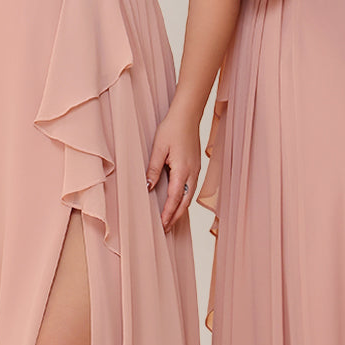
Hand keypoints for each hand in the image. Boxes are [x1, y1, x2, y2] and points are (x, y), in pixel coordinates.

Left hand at [145, 108, 200, 231]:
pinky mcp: (196, 167)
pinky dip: (184, 199)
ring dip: (180, 209)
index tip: (162, 225)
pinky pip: (191, 188)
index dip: (168, 213)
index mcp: (183, 170)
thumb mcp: (158, 148)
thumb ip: (153, 169)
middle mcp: (193, 173)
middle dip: (175, 217)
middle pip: (185, 202)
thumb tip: (148, 187)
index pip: (175, 198)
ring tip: (170, 220)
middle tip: (165, 229)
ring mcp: (197, 170)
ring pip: (190, 196)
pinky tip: (178, 202)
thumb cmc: (172, 128)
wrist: (188, 115)